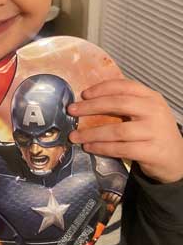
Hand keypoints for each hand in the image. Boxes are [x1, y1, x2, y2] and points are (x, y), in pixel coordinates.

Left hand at [67, 78, 182, 183]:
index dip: (102, 88)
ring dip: (92, 133)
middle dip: (91, 107)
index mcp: (151, 97)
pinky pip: (121, 149)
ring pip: (117, 130)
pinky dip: (102, 148)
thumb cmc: (154, 132)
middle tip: (72, 111)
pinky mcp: (151, 151)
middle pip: (118, 104)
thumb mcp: (146, 112)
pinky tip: (89, 147)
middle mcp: (154, 111)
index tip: (83, 94)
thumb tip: (89, 101)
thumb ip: (126, 104)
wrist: (177, 158)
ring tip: (75, 136)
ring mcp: (154, 131)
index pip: (124, 86)